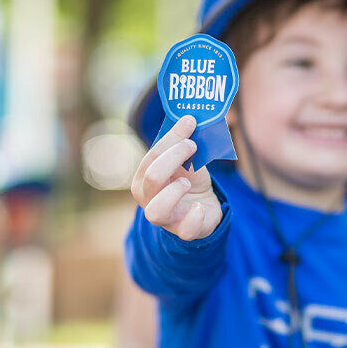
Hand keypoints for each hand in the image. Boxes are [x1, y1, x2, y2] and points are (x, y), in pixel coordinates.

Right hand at [131, 115, 222, 239]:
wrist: (204, 206)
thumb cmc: (188, 179)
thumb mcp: (185, 159)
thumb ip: (183, 141)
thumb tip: (189, 116)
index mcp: (143, 178)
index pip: (152, 156)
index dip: (172, 139)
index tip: (190, 123)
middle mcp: (147, 199)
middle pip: (152, 178)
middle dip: (174, 158)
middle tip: (193, 147)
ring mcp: (164, 218)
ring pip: (156, 211)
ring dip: (174, 192)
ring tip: (188, 182)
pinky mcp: (184, 231)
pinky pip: (185, 230)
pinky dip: (194, 217)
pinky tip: (200, 207)